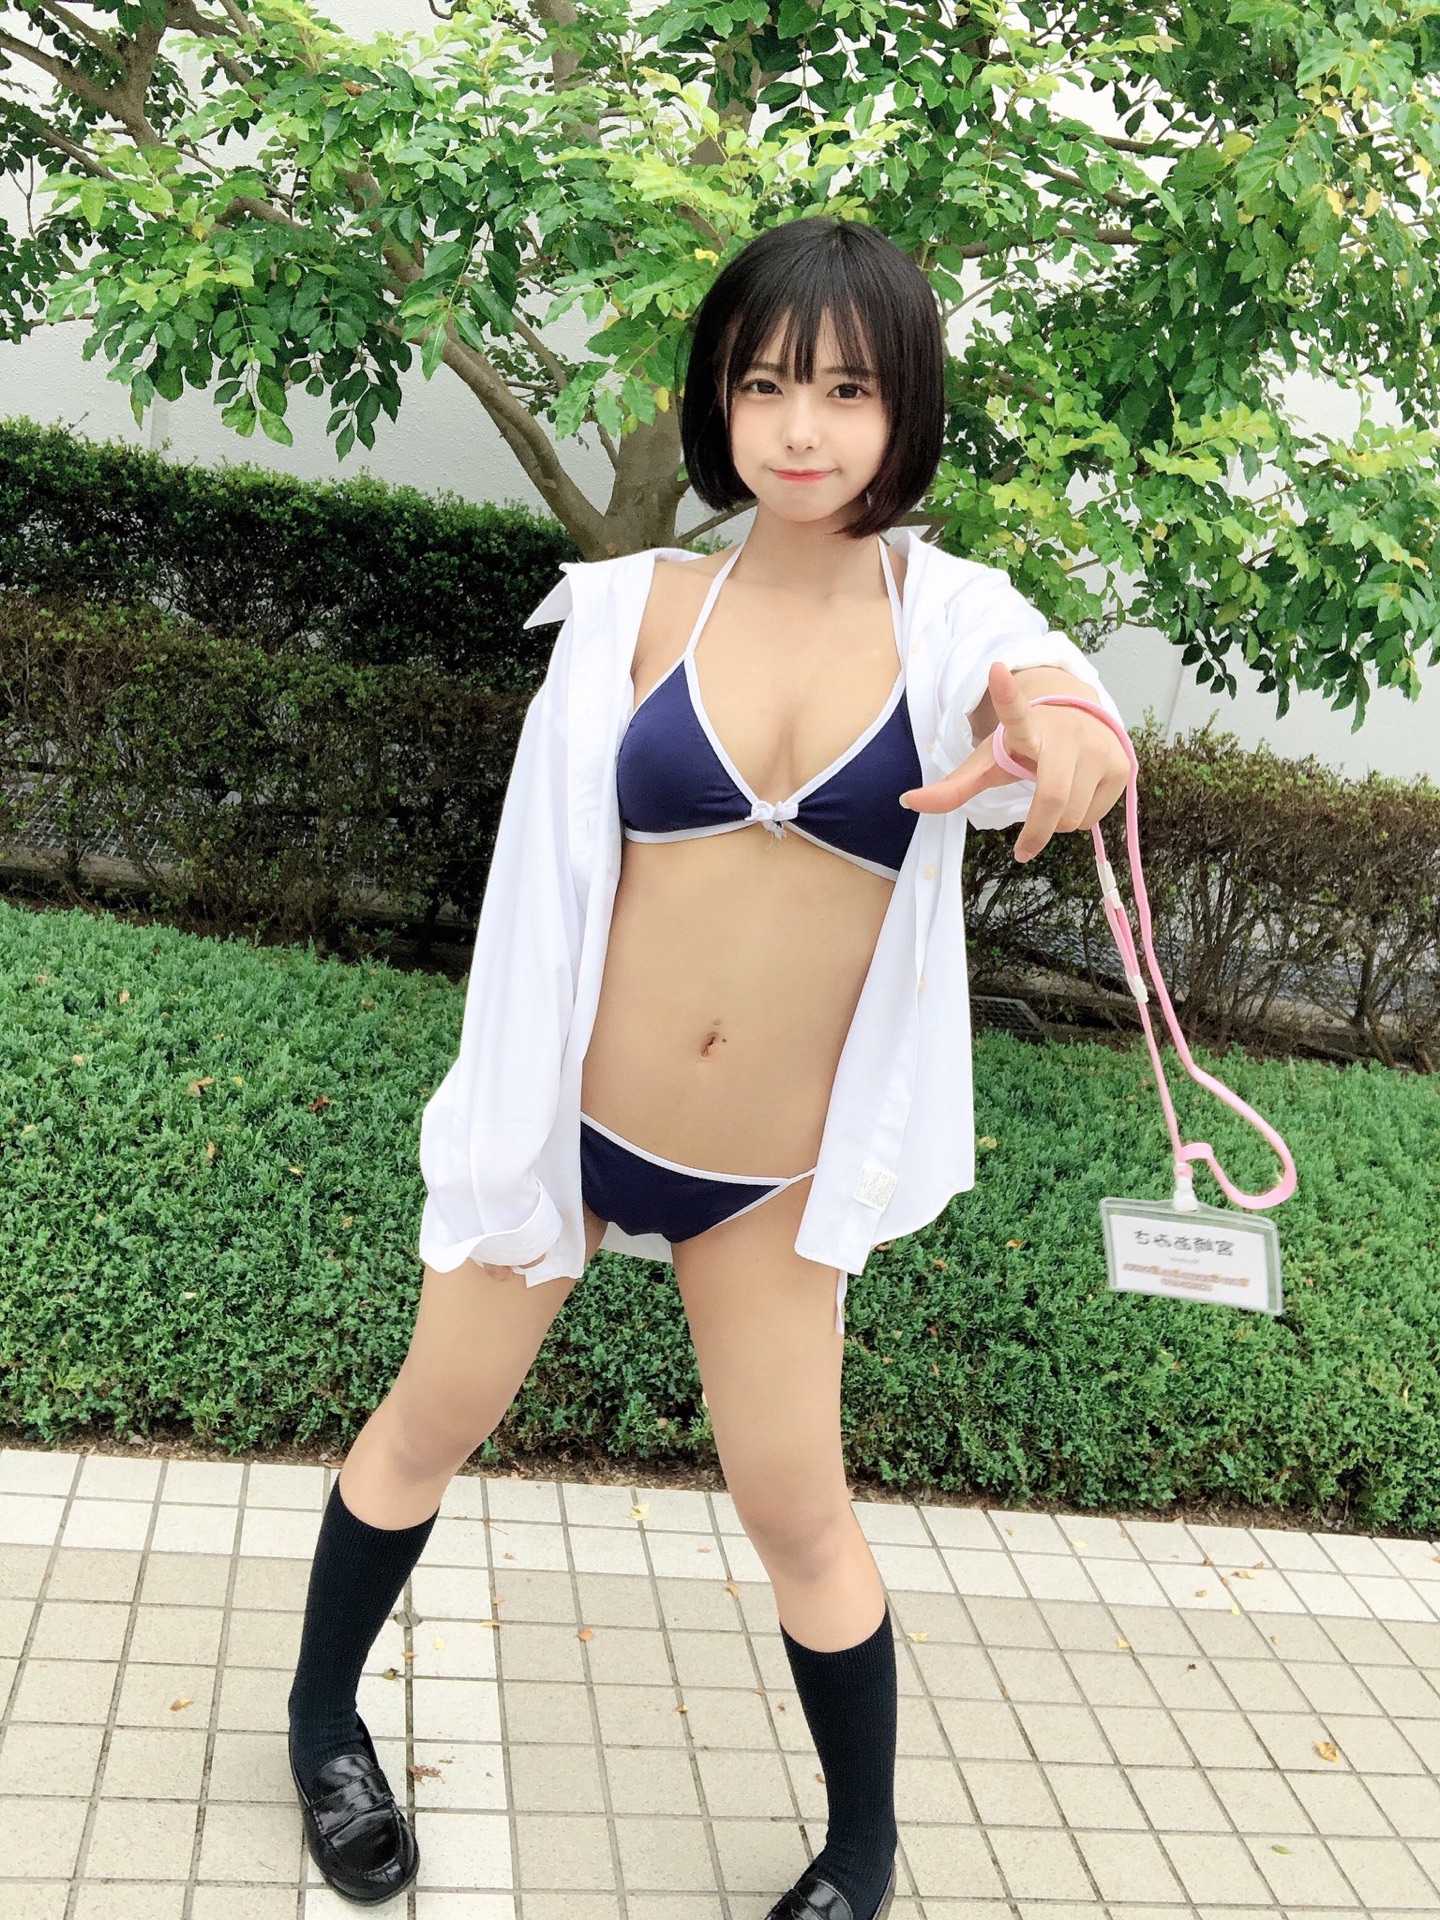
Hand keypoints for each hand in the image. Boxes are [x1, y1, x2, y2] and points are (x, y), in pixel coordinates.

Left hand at [899, 660, 1131, 861]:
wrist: (1080, 718)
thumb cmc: (1028, 745)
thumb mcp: (990, 763)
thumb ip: (953, 787)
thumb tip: (906, 803)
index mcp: (1027, 727)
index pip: (1014, 713)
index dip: (1005, 695)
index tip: (995, 669)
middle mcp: (1067, 733)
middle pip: (1052, 799)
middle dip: (1037, 832)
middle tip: (1023, 849)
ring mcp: (1099, 747)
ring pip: (1074, 815)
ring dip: (1058, 824)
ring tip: (1054, 799)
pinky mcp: (1122, 764)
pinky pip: (1095, 817)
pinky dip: (1080, 819)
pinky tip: (1078, 793)